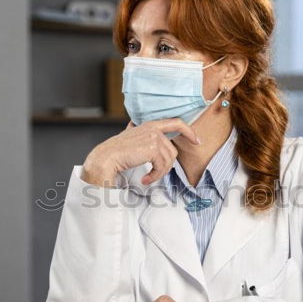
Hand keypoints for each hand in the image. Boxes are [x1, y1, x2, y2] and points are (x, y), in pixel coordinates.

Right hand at [81, 119, 200, 186]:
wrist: (105, 159)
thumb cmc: (116, 153)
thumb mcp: (130, 138)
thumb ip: (140, 134)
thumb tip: (141, 132)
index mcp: (150, 125)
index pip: (176, 122)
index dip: (188, 131)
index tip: (196, 140)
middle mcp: (153, 128)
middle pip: (172, 151)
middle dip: (166, 166)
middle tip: (154, 175)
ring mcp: (153, 137)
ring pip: (169, 160)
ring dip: (159, 173)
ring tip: (148, 178)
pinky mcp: (152, 148)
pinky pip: (162, 166)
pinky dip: (155, 176)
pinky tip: (145, 179)